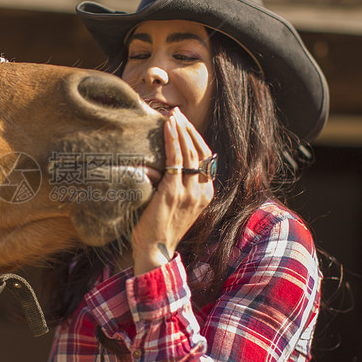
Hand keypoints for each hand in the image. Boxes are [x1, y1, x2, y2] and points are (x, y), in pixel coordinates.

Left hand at [131, 108, 215, 274]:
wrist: (154, 249)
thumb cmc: (160, 226)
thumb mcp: (178, 203)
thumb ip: (181, 185)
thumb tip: (170, 163)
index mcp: (206, 193)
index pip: (205, 157)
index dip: (195, 137)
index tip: (184, 122)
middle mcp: (202, 191)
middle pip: (199, 151)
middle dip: (188, 129)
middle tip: (176, 113)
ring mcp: (190, 192)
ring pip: (188, 152)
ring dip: (180, 131)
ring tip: (171, 115)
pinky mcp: (173, 192)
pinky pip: (175, 160)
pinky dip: (172, 141)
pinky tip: (167, 128)